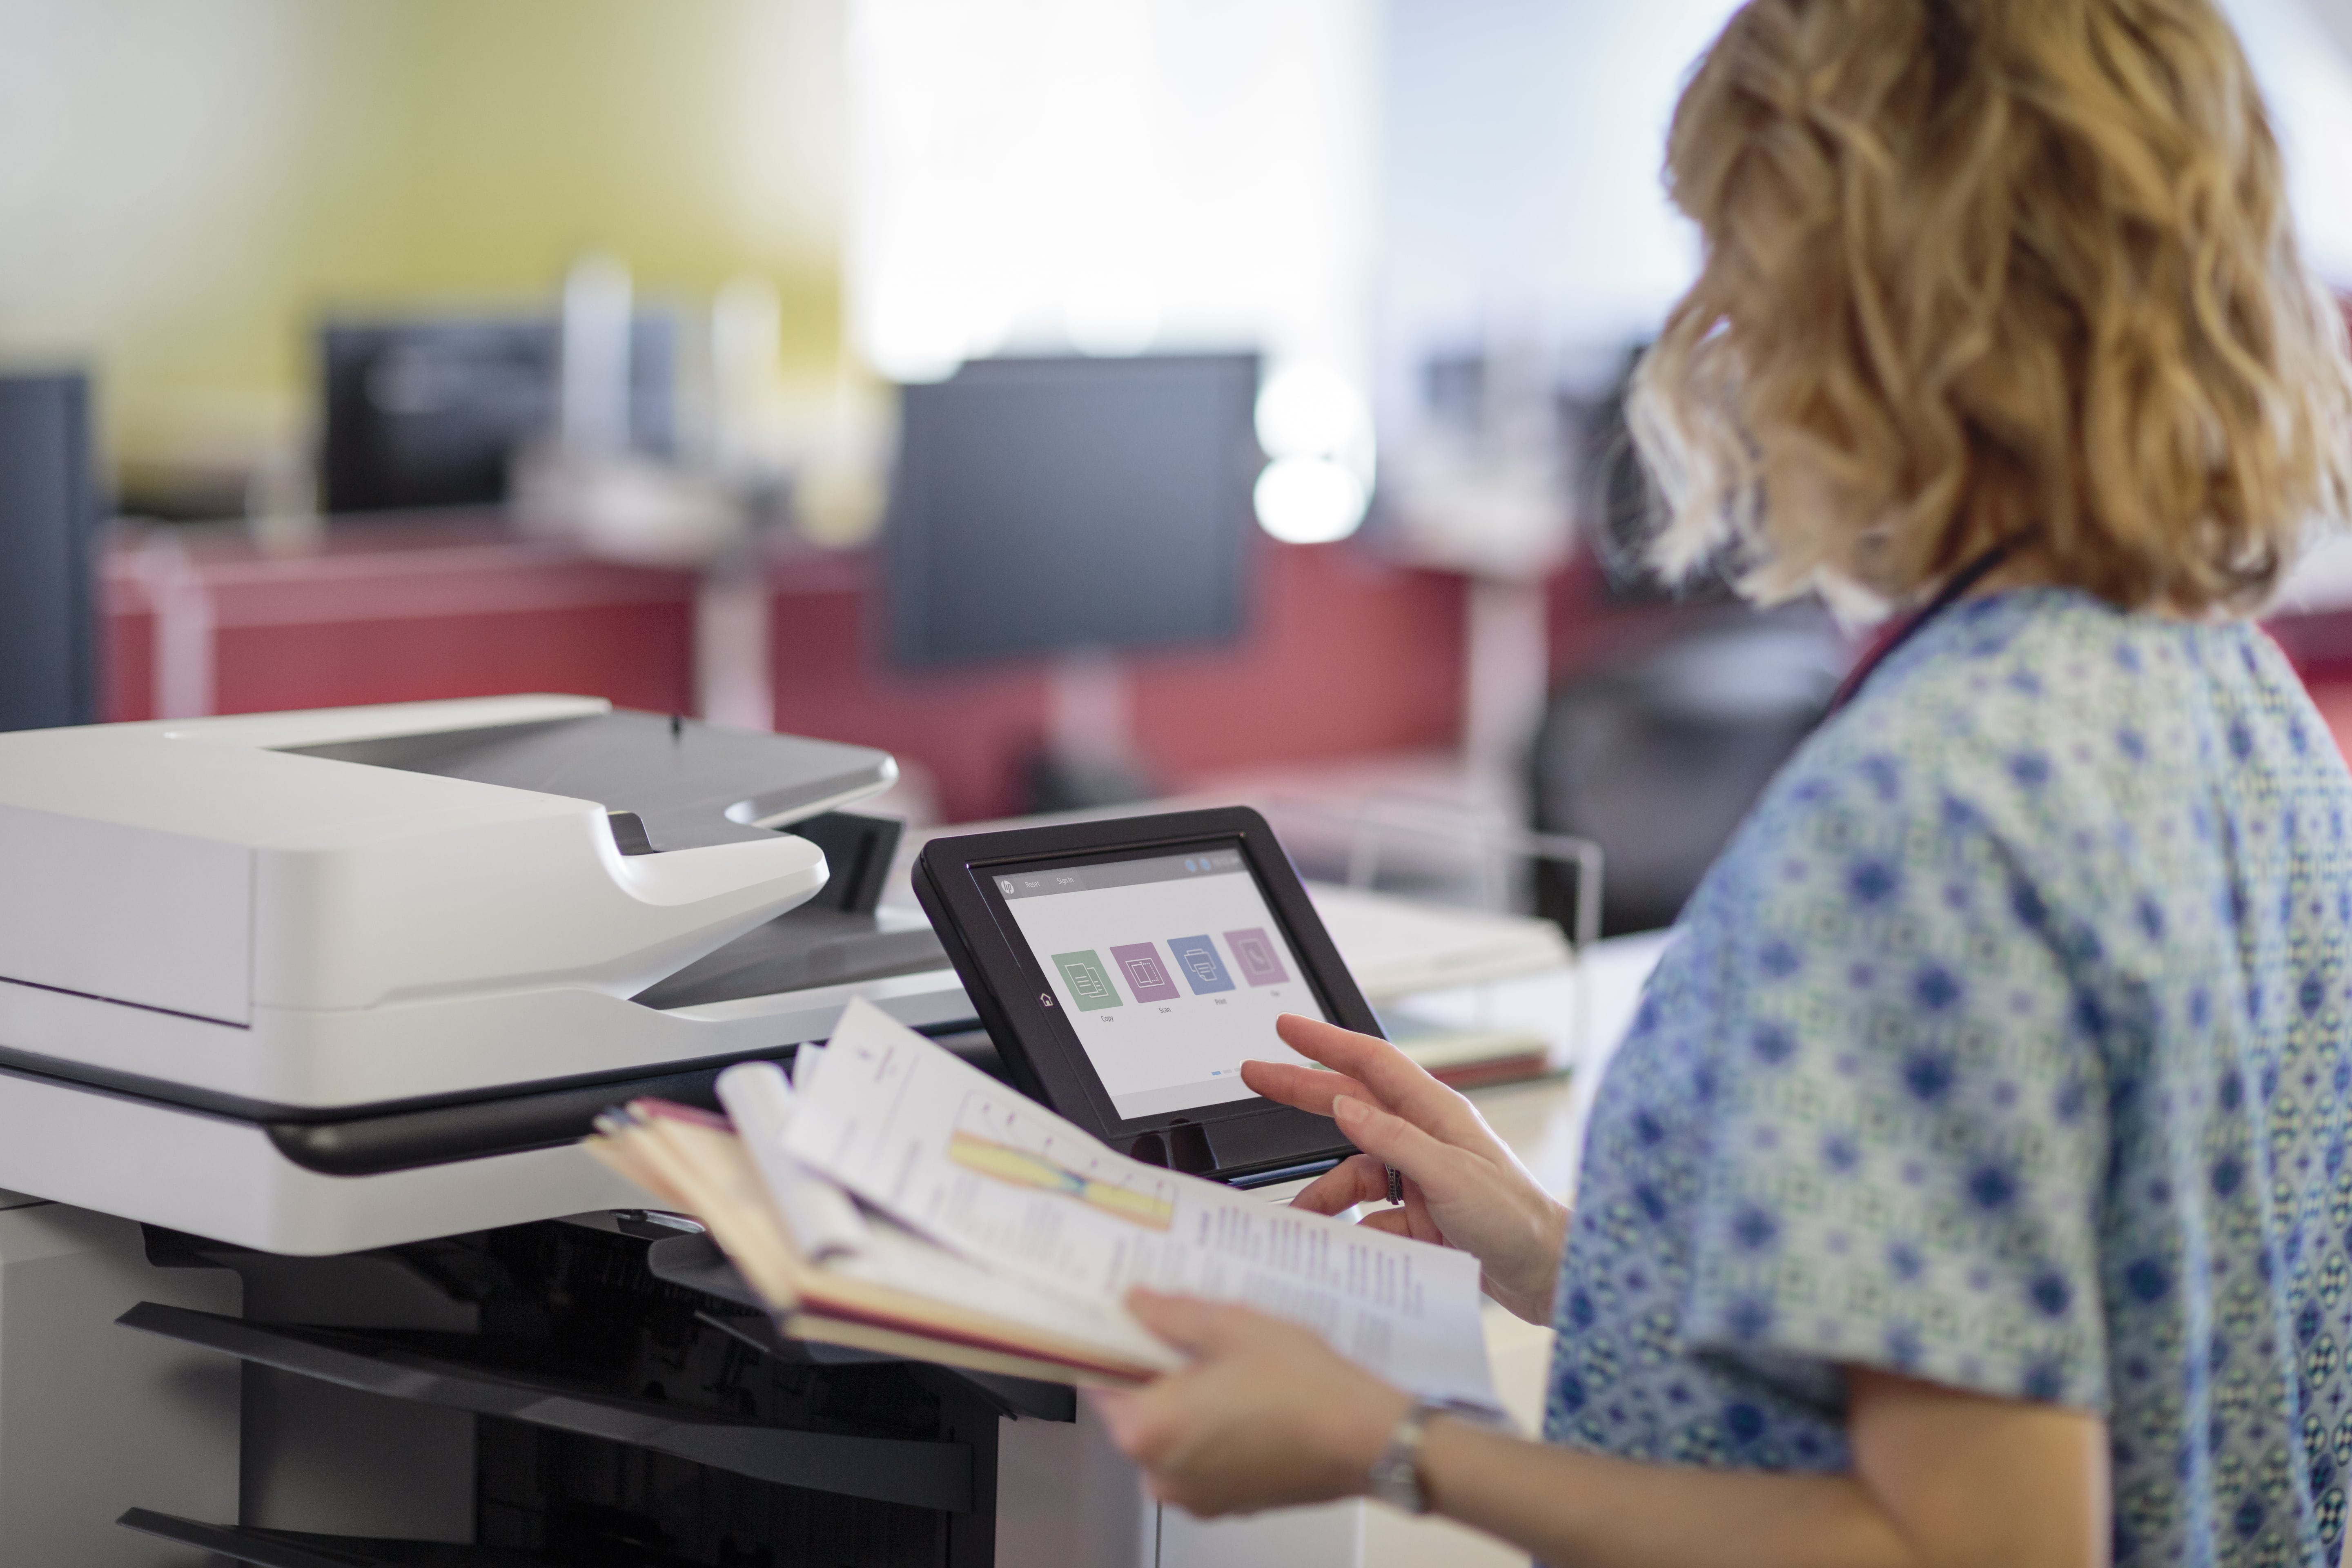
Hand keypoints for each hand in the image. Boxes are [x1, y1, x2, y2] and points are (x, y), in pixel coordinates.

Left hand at [1090, 1289, 1410, 1516]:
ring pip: (1172, 1432)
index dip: (1112, 1343)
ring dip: (1189, 1397)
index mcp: (1147, 1429)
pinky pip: (1203, 1456)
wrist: (1369, 1441)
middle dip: (1157, 1368)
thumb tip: (1135, 1304)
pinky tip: (1246, 1394)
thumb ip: (1171, 1315)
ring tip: (1226, 1358)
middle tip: (1187, 1327)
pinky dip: (1214, 1427)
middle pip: (1136, 1408)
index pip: (1098, 1380)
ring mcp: (1195, 1495)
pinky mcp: (1229, 1502)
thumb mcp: (1231, 1326)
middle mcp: (1160, 1473)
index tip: (1126, 1318)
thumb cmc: (1303, 1386)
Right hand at [1242, 1014, 1568, 1322]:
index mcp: (1436, 1113)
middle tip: (1255, 1075)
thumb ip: (1394, 1140)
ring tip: (1301, 1216)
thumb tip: (1344, 1106)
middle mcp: (1424, 1139)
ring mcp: (1420, 1178)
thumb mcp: (1451, 1175)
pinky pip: (1370, 1217)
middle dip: (1302, 1092)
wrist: (1548, 1275)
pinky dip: (1352, 1230)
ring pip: (1354, 1173)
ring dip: (1325, 1194)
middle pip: (1351, 1105)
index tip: (1287, 1026)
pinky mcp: (1420, 1217)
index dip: (1327, 1041)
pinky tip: (1343, 1246)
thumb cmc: (1517, 1218)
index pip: (1371, 1062)